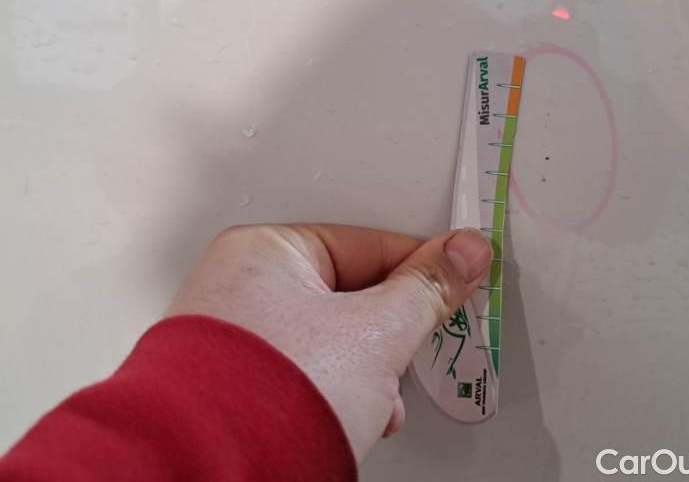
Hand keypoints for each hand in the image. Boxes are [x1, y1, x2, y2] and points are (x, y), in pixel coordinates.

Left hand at [167, 224, 491, 461]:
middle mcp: (240, 284)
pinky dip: (335, 388)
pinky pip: (304, 367)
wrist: (213, 475)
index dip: (421, 267)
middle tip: (414, 345)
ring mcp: (234, 334)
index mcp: (266, 250)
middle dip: (390, 332)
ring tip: (376, 397)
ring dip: (367, 369)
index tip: (457, 278)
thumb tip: (462, 254)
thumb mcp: (376, 334)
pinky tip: (351, 414)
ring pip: (330, 337)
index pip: (369, 243)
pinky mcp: (234, 379)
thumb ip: (427, 289)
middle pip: (350, 293)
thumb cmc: (270, 397)